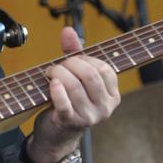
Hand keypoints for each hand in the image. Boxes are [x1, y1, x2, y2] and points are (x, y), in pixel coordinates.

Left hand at [29, 27, 120, 162]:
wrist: (57, 132)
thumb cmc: (69, 99)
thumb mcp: (75, 75)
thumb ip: (73, 52)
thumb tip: (68, 30)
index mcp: (112, 94)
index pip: (104, 68)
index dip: (84, 59)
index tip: (70, 60)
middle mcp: (106, 107)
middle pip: (90, 76)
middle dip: (69, 64)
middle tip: (56, 66)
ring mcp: (90, 117)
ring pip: (75, 87)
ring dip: (58, 75)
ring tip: (50, 74)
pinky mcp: (71, 123)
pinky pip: (64, 104)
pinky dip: (56, 91)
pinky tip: (52, 84)